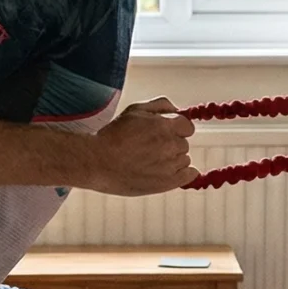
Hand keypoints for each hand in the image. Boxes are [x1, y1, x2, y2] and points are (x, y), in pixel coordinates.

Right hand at [83, 98, 197, 195]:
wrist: (98, 162)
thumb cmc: (113, 136)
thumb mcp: (134, 110)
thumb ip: (160, 105)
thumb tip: (177, 109)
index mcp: (164, 126)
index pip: (187, 126)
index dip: (177, 129)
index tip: (165, 134)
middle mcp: (170, 145)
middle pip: (184, 144)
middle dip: (171, 145)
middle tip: (150, 149)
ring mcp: (170, 165)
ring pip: (184, 160)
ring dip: (173, 160)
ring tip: (150, 162)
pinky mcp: (168, 182)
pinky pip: (189, 176)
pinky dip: (184, 174)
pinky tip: (170, 173)